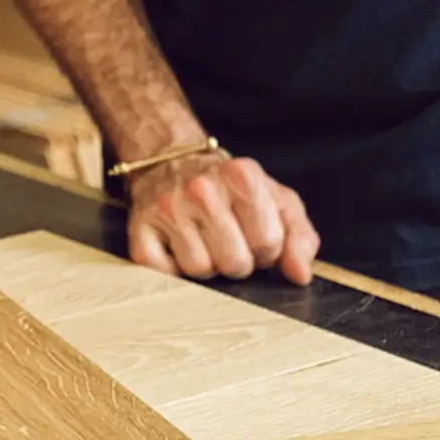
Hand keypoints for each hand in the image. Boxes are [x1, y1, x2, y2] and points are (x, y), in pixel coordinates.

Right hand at [126, 152, 319, 284]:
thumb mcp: (276, 200)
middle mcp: (202, 189)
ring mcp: (167, 208)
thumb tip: (300, 275)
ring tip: (201, 241)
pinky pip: (165, 274)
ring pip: (199, 271)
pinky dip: (173, 268)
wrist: (171, 163)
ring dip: (204, 264)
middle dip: (236, 261)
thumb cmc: (229, 189)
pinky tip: (176, 246)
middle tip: (226, 240)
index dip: (265, 249)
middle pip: (234, 263)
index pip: (268, 244)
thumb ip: (300, 238)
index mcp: (242, 176)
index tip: (253, 234)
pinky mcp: (139, 229)